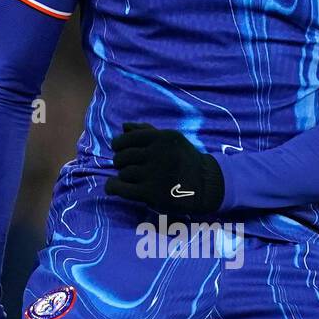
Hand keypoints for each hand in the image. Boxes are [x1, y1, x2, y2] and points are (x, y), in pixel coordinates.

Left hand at [105, 123, 224, 213]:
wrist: (206, 185)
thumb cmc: (185, 160)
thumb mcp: (172, 140)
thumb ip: (148, 131)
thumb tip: (124, 126)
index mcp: (163, 137)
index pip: (128, 138)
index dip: (118, 144)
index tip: (118, 150)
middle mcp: (159, 153)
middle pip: (124, 156)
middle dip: (120, 161)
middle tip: (124, 166)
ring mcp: (155, 173)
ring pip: (124, 172)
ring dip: (122, 176)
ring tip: (129, 178)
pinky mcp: (152, 192)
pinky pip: (122, 188)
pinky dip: (113, 187)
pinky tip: (112, 187)